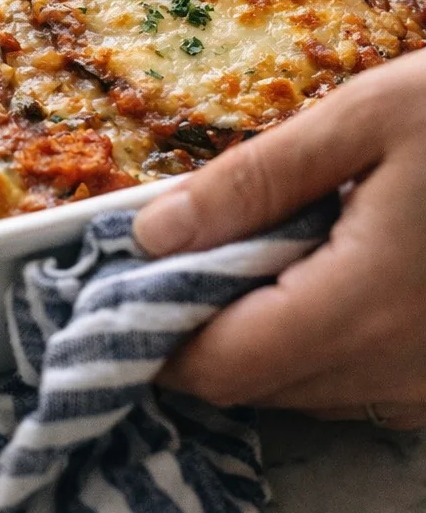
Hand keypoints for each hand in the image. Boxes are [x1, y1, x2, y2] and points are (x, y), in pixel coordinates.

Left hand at [133, 49, 425, 429]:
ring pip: (308, 392)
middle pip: (256, 388)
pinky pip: (361, 384)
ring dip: (256, 337)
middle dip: (196, 332)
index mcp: (365, 308)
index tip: (115, 290)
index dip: (153, 340)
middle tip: (171, 255)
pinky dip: (317, 340)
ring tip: (243, 251)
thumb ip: (254, 181)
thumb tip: (151, 233)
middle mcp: (402, 373)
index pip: (221, 369)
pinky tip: (316, 268)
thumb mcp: (366, 121)